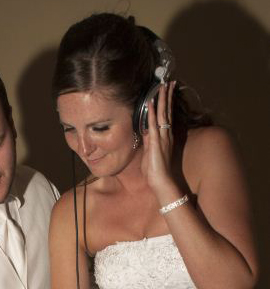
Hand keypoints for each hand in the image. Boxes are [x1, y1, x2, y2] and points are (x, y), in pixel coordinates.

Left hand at [141, 81, 176, 195]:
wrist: (160, 181)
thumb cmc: (155, 170)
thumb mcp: (150, 152)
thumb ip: (148, 140)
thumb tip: (145, 131)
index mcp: (165, 137)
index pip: (167, 116)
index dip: (167, 103)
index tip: (167, 91)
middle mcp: (166, 135)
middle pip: (167, 111)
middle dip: (168, 96)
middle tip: (169, 82)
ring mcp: (162, 137)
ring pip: (163, 114)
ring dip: (162, 99)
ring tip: (163, 86)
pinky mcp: (156, 142)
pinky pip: (154, 125)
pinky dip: (152, 113)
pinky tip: (151, 103)